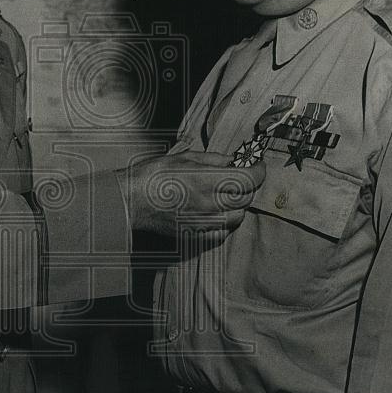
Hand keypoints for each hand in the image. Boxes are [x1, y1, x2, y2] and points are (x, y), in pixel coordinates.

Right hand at [124, 150, 264, 237]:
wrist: (132, 200)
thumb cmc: (155, 175)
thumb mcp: (186, 157)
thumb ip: (215, 160)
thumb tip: (236, 161)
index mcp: (209, 180)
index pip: (250, 179)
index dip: (258, 171)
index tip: (257, 165)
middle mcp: (211, 204)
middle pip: (246, 198)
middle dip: (249, 186)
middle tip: (242, 177)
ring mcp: (205, 222)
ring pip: (238, 217)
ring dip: (239, 205)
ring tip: (229, 195)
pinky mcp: (197, 235)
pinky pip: (223, 232)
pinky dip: (227, 222)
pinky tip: (218, 212)